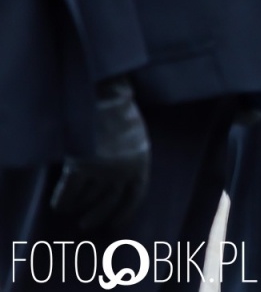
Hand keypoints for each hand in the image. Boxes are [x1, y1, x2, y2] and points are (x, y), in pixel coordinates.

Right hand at [50, 76, 149, 229]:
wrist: (105, 96)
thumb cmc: (120, 114)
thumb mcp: (136, 138)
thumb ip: (130, 160)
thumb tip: (118, 184)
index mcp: (141, 162)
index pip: (136, 196)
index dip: (125, 212)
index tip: (116, 224)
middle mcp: (124, 170)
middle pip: (110, 202)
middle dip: (97, 216)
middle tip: (86, 225)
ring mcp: (103, 169)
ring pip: (88, 197)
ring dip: (78, 206)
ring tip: (70, 209)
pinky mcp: (82, 165)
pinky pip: (70, 192)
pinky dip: (63, 200)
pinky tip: (59, 206)